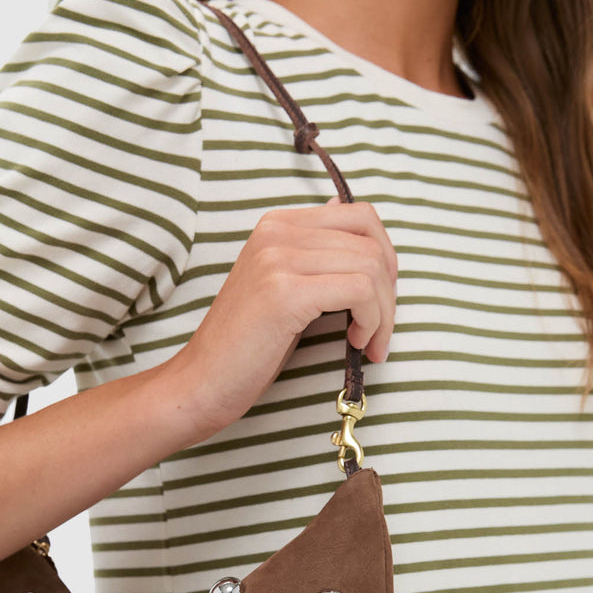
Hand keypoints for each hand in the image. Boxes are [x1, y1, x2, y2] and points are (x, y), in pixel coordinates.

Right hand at [170, 197, 397, 435]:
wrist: (202, 382)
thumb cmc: (247, 345)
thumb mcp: (283, 287)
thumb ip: (314, 253)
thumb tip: (346, 210)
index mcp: (276, 225)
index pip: (360, 216)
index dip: (385, 258)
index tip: (379, 300)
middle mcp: (276, 232)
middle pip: (370, 241)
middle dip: (389, 292)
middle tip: (379, 330)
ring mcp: (278, 258)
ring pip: (370, 267)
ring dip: (384, 312)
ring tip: (367, 343)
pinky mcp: (284, 292)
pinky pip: (359, 290)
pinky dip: (372, 321)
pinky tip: (355, 343)